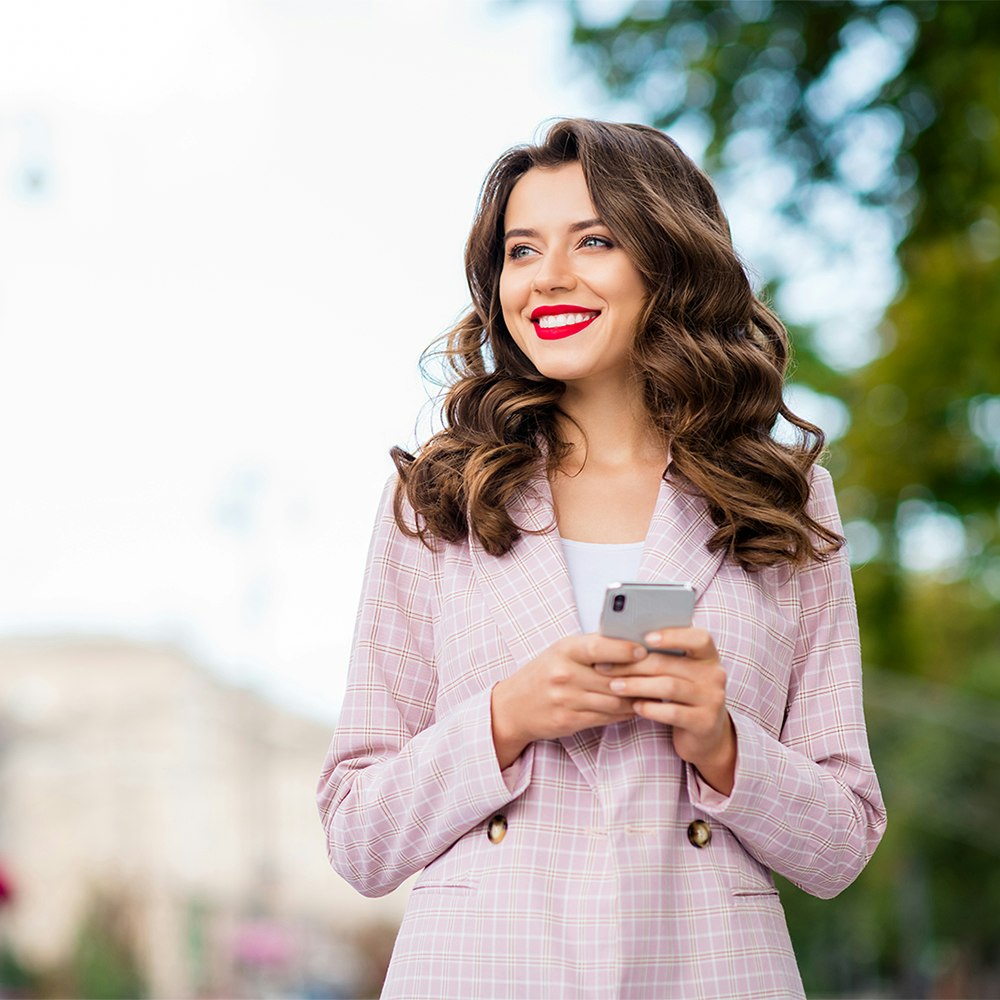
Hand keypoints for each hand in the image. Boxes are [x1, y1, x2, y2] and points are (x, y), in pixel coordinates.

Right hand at [491, 634, 644, 768]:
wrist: (513, 706)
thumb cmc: (544, 673)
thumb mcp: (562, 652)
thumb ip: (592, 648)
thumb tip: (633, 642)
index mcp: (564, 650)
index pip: (597, 647)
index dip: (623, 649)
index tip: (643, 650)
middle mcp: (564, 674)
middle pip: (612, 678)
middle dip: (638, 678)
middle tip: (662, 675)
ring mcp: (566, 700)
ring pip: (613, 700)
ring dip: (635, 698)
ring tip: (653, 692)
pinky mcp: (569, 721)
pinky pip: (605, 717)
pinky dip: (624, 712)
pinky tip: (635, 707)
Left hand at [596, 627, 736, 794]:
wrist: (706, 734)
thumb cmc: (683, 695)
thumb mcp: (679, 672)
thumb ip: (662, 656)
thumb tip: (623, 641)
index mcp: (708, 656)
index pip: (699, 638)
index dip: (673, 635)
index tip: (646, 637)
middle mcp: (715, 675)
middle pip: (670, 663)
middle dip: (634, 665)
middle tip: (607, 667)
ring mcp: (712, 699)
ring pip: (669, 687)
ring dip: (637, 685)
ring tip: (615, 686)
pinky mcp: (705, 722)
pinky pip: (673, 713)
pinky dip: (650, 708)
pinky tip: (635, 707)